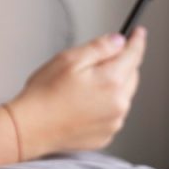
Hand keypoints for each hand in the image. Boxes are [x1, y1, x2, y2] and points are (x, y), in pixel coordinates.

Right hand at [7, 27, 146, 159]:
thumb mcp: (68, 60)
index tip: (138, 33)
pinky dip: (102, 107)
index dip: (136, 41)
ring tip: (79, 90)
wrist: (30, 128)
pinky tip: (79, 106)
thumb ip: (99, 48)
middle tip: (90, 66)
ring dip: (111, 88)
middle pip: (131, 76)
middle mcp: (119, 103)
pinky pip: (112, 114)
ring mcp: (114, 122)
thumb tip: (118, 41)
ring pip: (122, 96)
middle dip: (119, 66)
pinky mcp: (105, 135)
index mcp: (111, 81)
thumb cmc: (44, 95)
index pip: (133, 55)